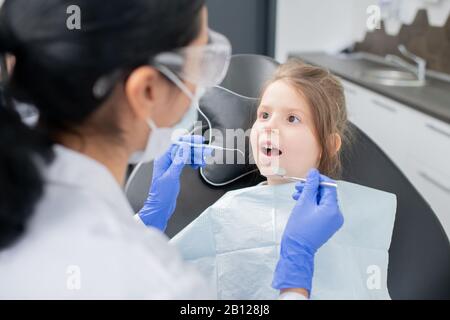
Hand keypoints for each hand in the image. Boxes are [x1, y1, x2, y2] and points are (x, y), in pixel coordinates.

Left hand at [137, 135, 211, 230]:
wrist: (160, 207)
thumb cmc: (161, 194)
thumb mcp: (171, 177)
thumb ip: (178, 161)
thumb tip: (184, 147)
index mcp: (162, 159)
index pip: (176, 144)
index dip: (188, 141)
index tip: (199, 141)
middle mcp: (166, 160)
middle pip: (182, 148)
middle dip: (195, 148)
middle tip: (207, 150)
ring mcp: (171, 165)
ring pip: (186, 155)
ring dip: (196, 155)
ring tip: (204, 159)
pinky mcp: (175, 170)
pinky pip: (186, 161)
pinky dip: (193, 162)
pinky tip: (197, 164)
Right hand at [272, 169, 343, 293]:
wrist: (296, 249)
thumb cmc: (299, 228)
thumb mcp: (304, 202)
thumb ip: (310, 186)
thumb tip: (314, 173)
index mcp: (333, 209)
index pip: (330, 186)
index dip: (318, 180)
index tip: (307, 178)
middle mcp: (337, 215)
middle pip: (326, 194)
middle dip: (312, 188)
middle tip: (298, 187)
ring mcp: (333, 221)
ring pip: (323, 201)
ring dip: (311, 196)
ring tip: (297, 195)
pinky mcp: (328, 225)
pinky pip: (322, 210)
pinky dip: (313, 205)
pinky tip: (301, 203)